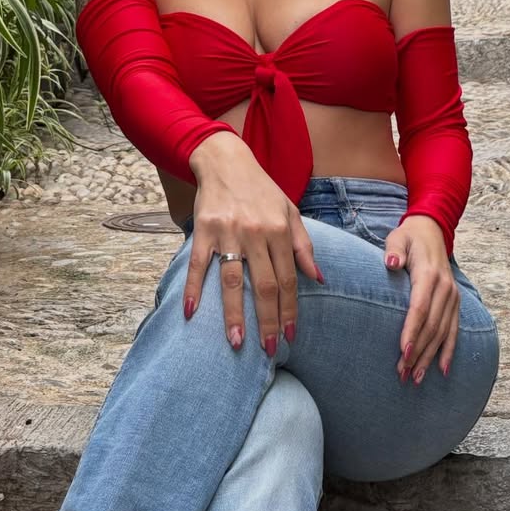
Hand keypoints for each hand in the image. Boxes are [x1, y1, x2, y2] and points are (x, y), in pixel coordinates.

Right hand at [185, 133, 322, 354]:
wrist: (226, 161)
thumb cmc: (262, 190)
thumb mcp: (291, 211)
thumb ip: (304, 246)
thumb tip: (318, 278)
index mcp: (280, 230)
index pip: (288, 279)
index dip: (289, 310)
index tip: (290, 335)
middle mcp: (256, 233)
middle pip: (263, 285)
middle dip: (267, 320)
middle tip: (268, 349)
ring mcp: (228, 232)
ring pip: (232, 281)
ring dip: (234, 314)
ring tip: (237, 342)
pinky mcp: (203, 230)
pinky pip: (198, 264)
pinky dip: (193, 288)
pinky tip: (191, 312)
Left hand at [383, 215, 458, 383]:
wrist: (432, 231)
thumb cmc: (408, 237)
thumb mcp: (398, 237)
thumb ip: (393, 250)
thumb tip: (390, 262)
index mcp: (429, 275)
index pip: (420, 308)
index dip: (412, 331)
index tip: (404, 352)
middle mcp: (445, 288)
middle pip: (431, 326)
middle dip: (418, 352)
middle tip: (403, 374)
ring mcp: (452, 297)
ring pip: (442, 332)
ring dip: (430, 357)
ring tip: (417, 378)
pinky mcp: (455, 302)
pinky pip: (453, 330)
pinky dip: (448, 351)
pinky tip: (441, 370)